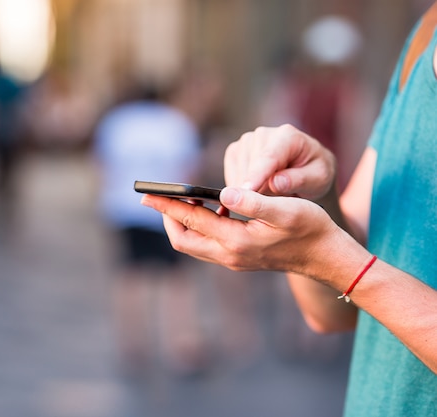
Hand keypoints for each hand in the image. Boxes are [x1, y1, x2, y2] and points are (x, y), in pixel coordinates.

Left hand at [140, 187, 339, 276]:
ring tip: (185, 198)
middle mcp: (229, 255)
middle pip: (183, 239)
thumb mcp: (286, 210)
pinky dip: (200, 226)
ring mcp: (233, 259)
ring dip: (183, 222)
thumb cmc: (311, 229)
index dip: (167, 206)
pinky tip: (212, 208)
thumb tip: (223, 192)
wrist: (327, 258)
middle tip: (160, 196)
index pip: (191, 221)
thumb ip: (253, 201)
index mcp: (236, 241)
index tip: (146, 194)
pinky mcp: (238, 258)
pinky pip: (207, 244)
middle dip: (168, 217)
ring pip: (193, 243)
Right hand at [225, 124, 335, 199]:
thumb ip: (299, 180)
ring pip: (238, 174)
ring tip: (272, 194)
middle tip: (279, 201)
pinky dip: (241, 189)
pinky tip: (258, 190)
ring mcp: (246, 141)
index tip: (247, 192)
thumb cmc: (314, 173)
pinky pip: (231, 176)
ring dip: (251, 192)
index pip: (268, 157)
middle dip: (259, 191)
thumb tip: (275, 183)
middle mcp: (263, 134)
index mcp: (287, 136)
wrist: (305, 167)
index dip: (257, 175)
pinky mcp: (235, 151)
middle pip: (251, 168)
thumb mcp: (318, 179)